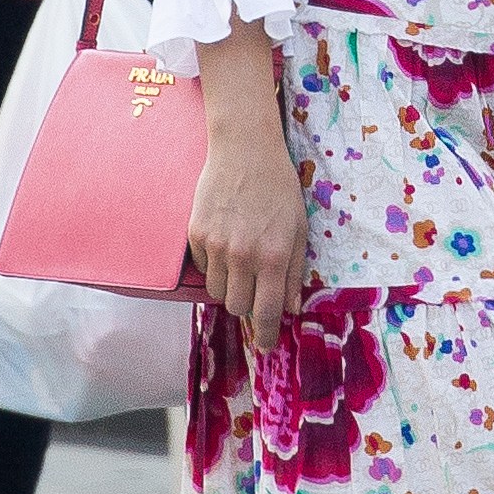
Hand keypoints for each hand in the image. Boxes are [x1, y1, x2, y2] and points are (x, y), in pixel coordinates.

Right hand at [192, 21, 306, 353]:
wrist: (245, 150)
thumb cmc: (278, 188)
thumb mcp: (298, 229)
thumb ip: (294, 270)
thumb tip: (292, 308)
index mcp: (272, 257)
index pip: (266, 312)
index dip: (267, 334)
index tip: (268, 343)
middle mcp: (242, 256)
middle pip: (237, 308)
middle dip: (247, 307)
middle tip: (255, 294)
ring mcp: (215, 246)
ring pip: (216, 292)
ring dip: (229, 287)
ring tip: (240, 265)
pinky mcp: (195, 234)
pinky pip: (202, 267)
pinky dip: (213, 265)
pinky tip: (225, 242)